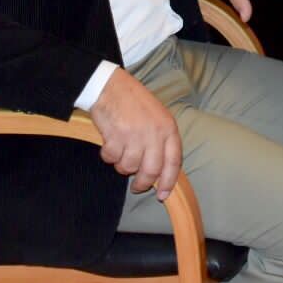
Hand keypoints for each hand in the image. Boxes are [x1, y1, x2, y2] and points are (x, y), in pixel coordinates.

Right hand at [88, 68, 180, 200]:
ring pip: (128, 167)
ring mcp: (135, 135)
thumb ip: (161, 141)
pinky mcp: (115, 136)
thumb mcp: (158, 117)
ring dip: (122, 166)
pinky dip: (108, 156)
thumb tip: (160, 171)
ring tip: (121, 152)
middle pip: (151, 171)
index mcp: (168, 128)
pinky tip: (109, 143)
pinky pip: (111, 159)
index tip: (163, 195)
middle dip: (142, 183)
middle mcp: (154, 133)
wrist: (111, 87)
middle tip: (137, 186)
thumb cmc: (135, 102)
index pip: (173, 161)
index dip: (169, 181)